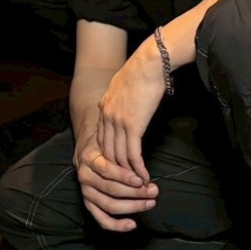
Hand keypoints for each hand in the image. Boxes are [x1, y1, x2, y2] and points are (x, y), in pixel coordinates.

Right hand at [73, 123, 157, 231]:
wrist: (85, 151)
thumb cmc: (103, 147)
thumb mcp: (109, 143)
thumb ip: (121, 154)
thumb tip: (142, 170)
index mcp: (89, 159)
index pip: (107, 170)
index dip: (125, 177)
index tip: (141, 180)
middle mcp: (85, 177)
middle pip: (111, 189)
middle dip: (135, 192)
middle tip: (153, 191)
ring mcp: (86, 193)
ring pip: (109, 205)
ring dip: (132, 207)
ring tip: (149, 203)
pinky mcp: (88, 204)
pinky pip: (102, 219)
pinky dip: (117, 225)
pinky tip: (132, 224)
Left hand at [96, 40, 167, 183]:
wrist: (149, 63)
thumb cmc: (142, 70)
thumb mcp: (122, 84)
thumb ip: (120, 98)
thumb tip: (126, 103)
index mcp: (103, 107)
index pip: (101, 139)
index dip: (110, 155)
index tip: (118, 167)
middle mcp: (106, 117)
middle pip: (108, 152)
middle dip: (117, 170)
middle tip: (127, 183)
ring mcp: (117, 123)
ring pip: (119, 157)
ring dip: (129, 174)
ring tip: (138, 186)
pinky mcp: (132, 126)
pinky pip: (132, 155)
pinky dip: (138, 169)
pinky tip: (145, 177)